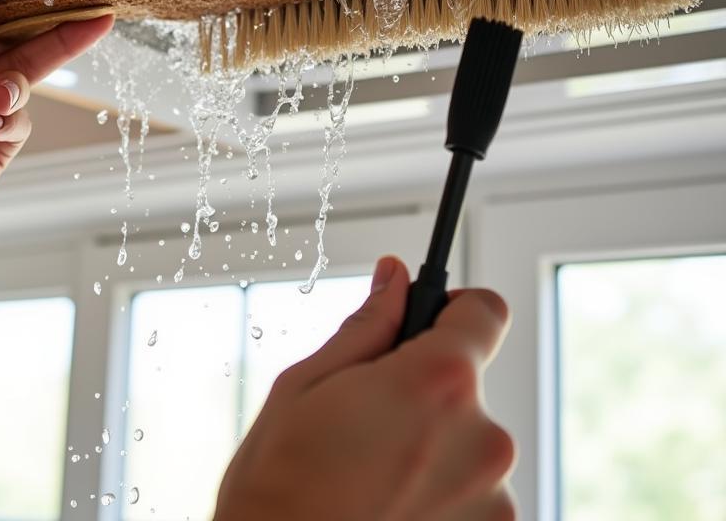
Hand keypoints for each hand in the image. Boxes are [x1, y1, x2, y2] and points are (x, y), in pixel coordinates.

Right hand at [216, 258, 514, 520]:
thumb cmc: (278, 491)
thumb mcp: (306, 386)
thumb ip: (367, 325)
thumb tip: (394, 277)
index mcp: (437, 383)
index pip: (485, 312)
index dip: (454, 308)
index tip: (427, 321)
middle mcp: (483, 440)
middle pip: (467, 385)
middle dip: (423, 391)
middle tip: (364, 422)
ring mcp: (495, 501)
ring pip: (466, 444)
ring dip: (431, 450)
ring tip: (370, 478)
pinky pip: (474, 496)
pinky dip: (439, 497)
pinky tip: (388, 509)